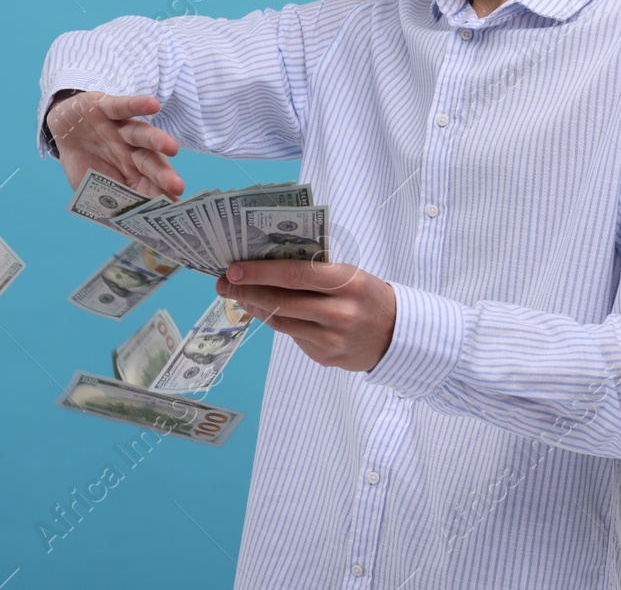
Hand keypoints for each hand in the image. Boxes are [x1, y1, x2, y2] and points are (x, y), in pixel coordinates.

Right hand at [47, 90, 184, 201]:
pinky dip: (137, 104)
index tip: (173, 209)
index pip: (148, 185)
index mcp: (129, 171)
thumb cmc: (83, 161)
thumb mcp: (89, 187)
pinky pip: (123, 106)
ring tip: (172, 147)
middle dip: (163, 174)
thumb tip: (123, 223)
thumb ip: (105, 200)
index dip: (159, 196)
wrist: (61, 128)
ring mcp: (119, 129)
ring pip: (141, 134)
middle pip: (149, 162)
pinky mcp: (106, 107)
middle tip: (177, 187)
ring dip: (157, 140)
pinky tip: (153, 105)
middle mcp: (130, 150)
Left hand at [216, 259, 396, 372]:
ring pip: (281, 322)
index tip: (234, 269)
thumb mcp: (350, 274)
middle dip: (246, 292)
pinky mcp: (326, 358)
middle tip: (223, 284)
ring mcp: (332, 340)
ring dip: (254, 307)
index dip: (261, 272)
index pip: (295, 275)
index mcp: (347, 283)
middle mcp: (340, 313)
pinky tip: (264, 311)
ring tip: (238, 295)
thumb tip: (265, 263)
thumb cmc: (366, 295)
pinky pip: (293, 337)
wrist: (398, 335)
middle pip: (281, 302)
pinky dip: (276, 322)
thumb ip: (314, 270)